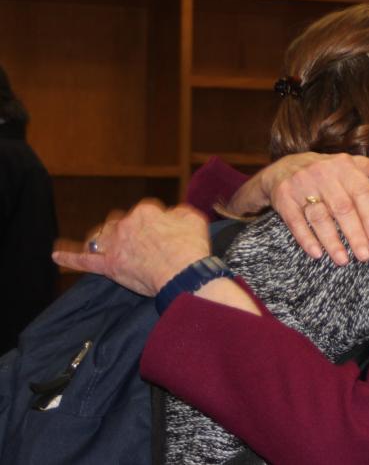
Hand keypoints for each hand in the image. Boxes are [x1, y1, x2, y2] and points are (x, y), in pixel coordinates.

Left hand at [53, 199, 210, 296]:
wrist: (184, 274)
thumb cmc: (191, 248)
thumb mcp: (194, 220)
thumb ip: (179, 213)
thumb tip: (173, 214)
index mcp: (145, 211)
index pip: (145, 212)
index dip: (154, 224)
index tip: (163, 234)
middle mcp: (126, 224)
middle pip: (120, 223)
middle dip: (127, 230)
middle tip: (141, 244)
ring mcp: (115, 245)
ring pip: (101, 237)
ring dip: (103, 239)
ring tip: (107, 245)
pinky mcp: (108, 265)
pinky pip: (84, 261)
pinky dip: (69, 258)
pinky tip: (56, 257)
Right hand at [230, 153, 368, 264]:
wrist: (283, 168)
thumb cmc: (326, 171)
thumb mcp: (350, 165)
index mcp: (343, 166)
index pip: (362, 191)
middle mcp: (322, 173)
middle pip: (342, 208)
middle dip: (355, 234)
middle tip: (365, 256)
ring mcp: (301, 185)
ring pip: (319, 217)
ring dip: (332, 241)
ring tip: (343, 260)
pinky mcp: (283, 198)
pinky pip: (296, 222)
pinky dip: (306, 239)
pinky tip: (317, 254)